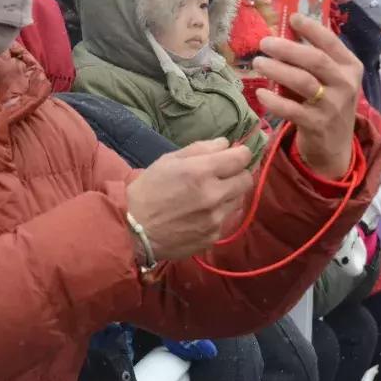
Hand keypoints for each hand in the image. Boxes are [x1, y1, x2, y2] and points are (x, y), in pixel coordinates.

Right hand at [126, 139, 254, 261]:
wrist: (134, 231)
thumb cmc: (147, 190)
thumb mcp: (168, 161)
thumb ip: (200, 149)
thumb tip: (226, 143)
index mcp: (201, 171)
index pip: (241, 158)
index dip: (241, 153)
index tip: (236, 154)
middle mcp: (214, 195)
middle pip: (247, 179)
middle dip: (238, 173)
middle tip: (224, 174)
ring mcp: (216, 218)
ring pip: (239, 200)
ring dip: (230, 194)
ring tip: (211, 194)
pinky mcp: (214, 236)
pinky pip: (227, 219)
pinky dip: (220, 213)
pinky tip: (202, 213)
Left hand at [252, 14, 362, 179]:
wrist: (334, 147)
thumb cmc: (326, 104)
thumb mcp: (329, 79)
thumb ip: (312, 59)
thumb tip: (285, 32)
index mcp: (350, 67)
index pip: (331, 42)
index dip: (311, 29)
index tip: (292, 18)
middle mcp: (345, 84)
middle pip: (315, 59)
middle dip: (287, 48)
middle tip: (264, 43)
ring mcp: (332, 106)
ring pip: (302, 81)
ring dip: (277, 70)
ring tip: (258, 63)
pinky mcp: (317, 125)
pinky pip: (291, 109)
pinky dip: (274, 100)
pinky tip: (261, 94)